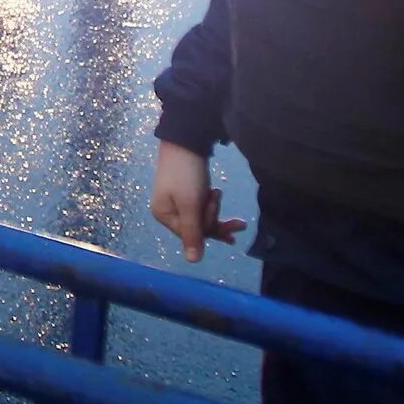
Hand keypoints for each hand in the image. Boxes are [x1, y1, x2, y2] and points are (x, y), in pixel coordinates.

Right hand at [151, 140, 244, 262]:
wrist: (185, 141)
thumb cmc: (186, 174)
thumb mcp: (190, 205)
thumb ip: (193, 233)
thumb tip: (193, 262)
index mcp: (164, 216)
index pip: (191, 234)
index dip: (209, 226)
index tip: (220, 210)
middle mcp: (169, 212)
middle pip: (197, 228)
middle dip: (215, 220)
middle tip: (239, 222)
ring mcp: (177, 203)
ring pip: (202, 218)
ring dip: (214, 210)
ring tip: (218, 193)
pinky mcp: (186, 193)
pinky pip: (201, 208)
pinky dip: (211, 204)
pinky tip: (216, 194)